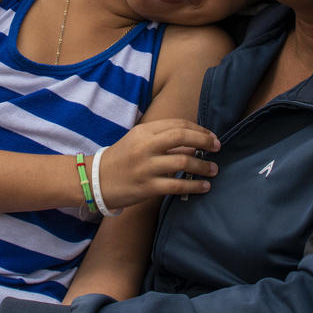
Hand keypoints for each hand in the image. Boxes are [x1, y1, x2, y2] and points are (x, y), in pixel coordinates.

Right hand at [98, 118, 219, 208]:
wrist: (96, 181)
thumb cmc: (121, 160)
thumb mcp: (139, 142)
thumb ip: (163, 141)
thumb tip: (193, 145)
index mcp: (143, 132)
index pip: (177, 125)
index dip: (198, 129)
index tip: (211, 136)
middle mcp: (145, 146)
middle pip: (181, 137)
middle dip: (204, 141)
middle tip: (217, 147)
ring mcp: (146, 167)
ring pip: (183, 162)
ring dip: (203, 165)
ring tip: (214, 169)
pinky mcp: (147, 187)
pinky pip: (177, 185)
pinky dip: (194, 185)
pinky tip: (204, 186)